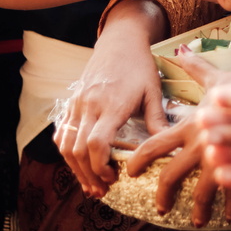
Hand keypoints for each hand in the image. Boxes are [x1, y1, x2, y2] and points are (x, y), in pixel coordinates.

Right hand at [54, 0, 168, 197]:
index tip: (114, 179)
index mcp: (112, 104)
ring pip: (66, 144)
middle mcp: (90, 105)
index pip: (97, 143)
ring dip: (76, 169)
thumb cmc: (140, 64)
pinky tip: (78, 165)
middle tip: (102, 190)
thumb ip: (156, 119)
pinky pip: (62, 132)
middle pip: (79, 150)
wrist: (119, 40)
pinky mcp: (72, 102)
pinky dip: (66, 152)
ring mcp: (78, 103)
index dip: (101, 166)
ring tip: (91, 184)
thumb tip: (168, 148)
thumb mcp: (153, 90)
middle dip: (88, 175)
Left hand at [125, 50, 230, 223]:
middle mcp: (204, 144)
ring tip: (199, 220)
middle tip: (161, 208)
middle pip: (171, 176)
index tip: (130, 172)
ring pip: (203, 193)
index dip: (139, 160)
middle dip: (163, 196)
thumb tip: (180, 51)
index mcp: (194, 124)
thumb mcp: (222, 79)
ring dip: (200, 209)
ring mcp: (225, 160)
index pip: (156, 144)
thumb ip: (198, 69)